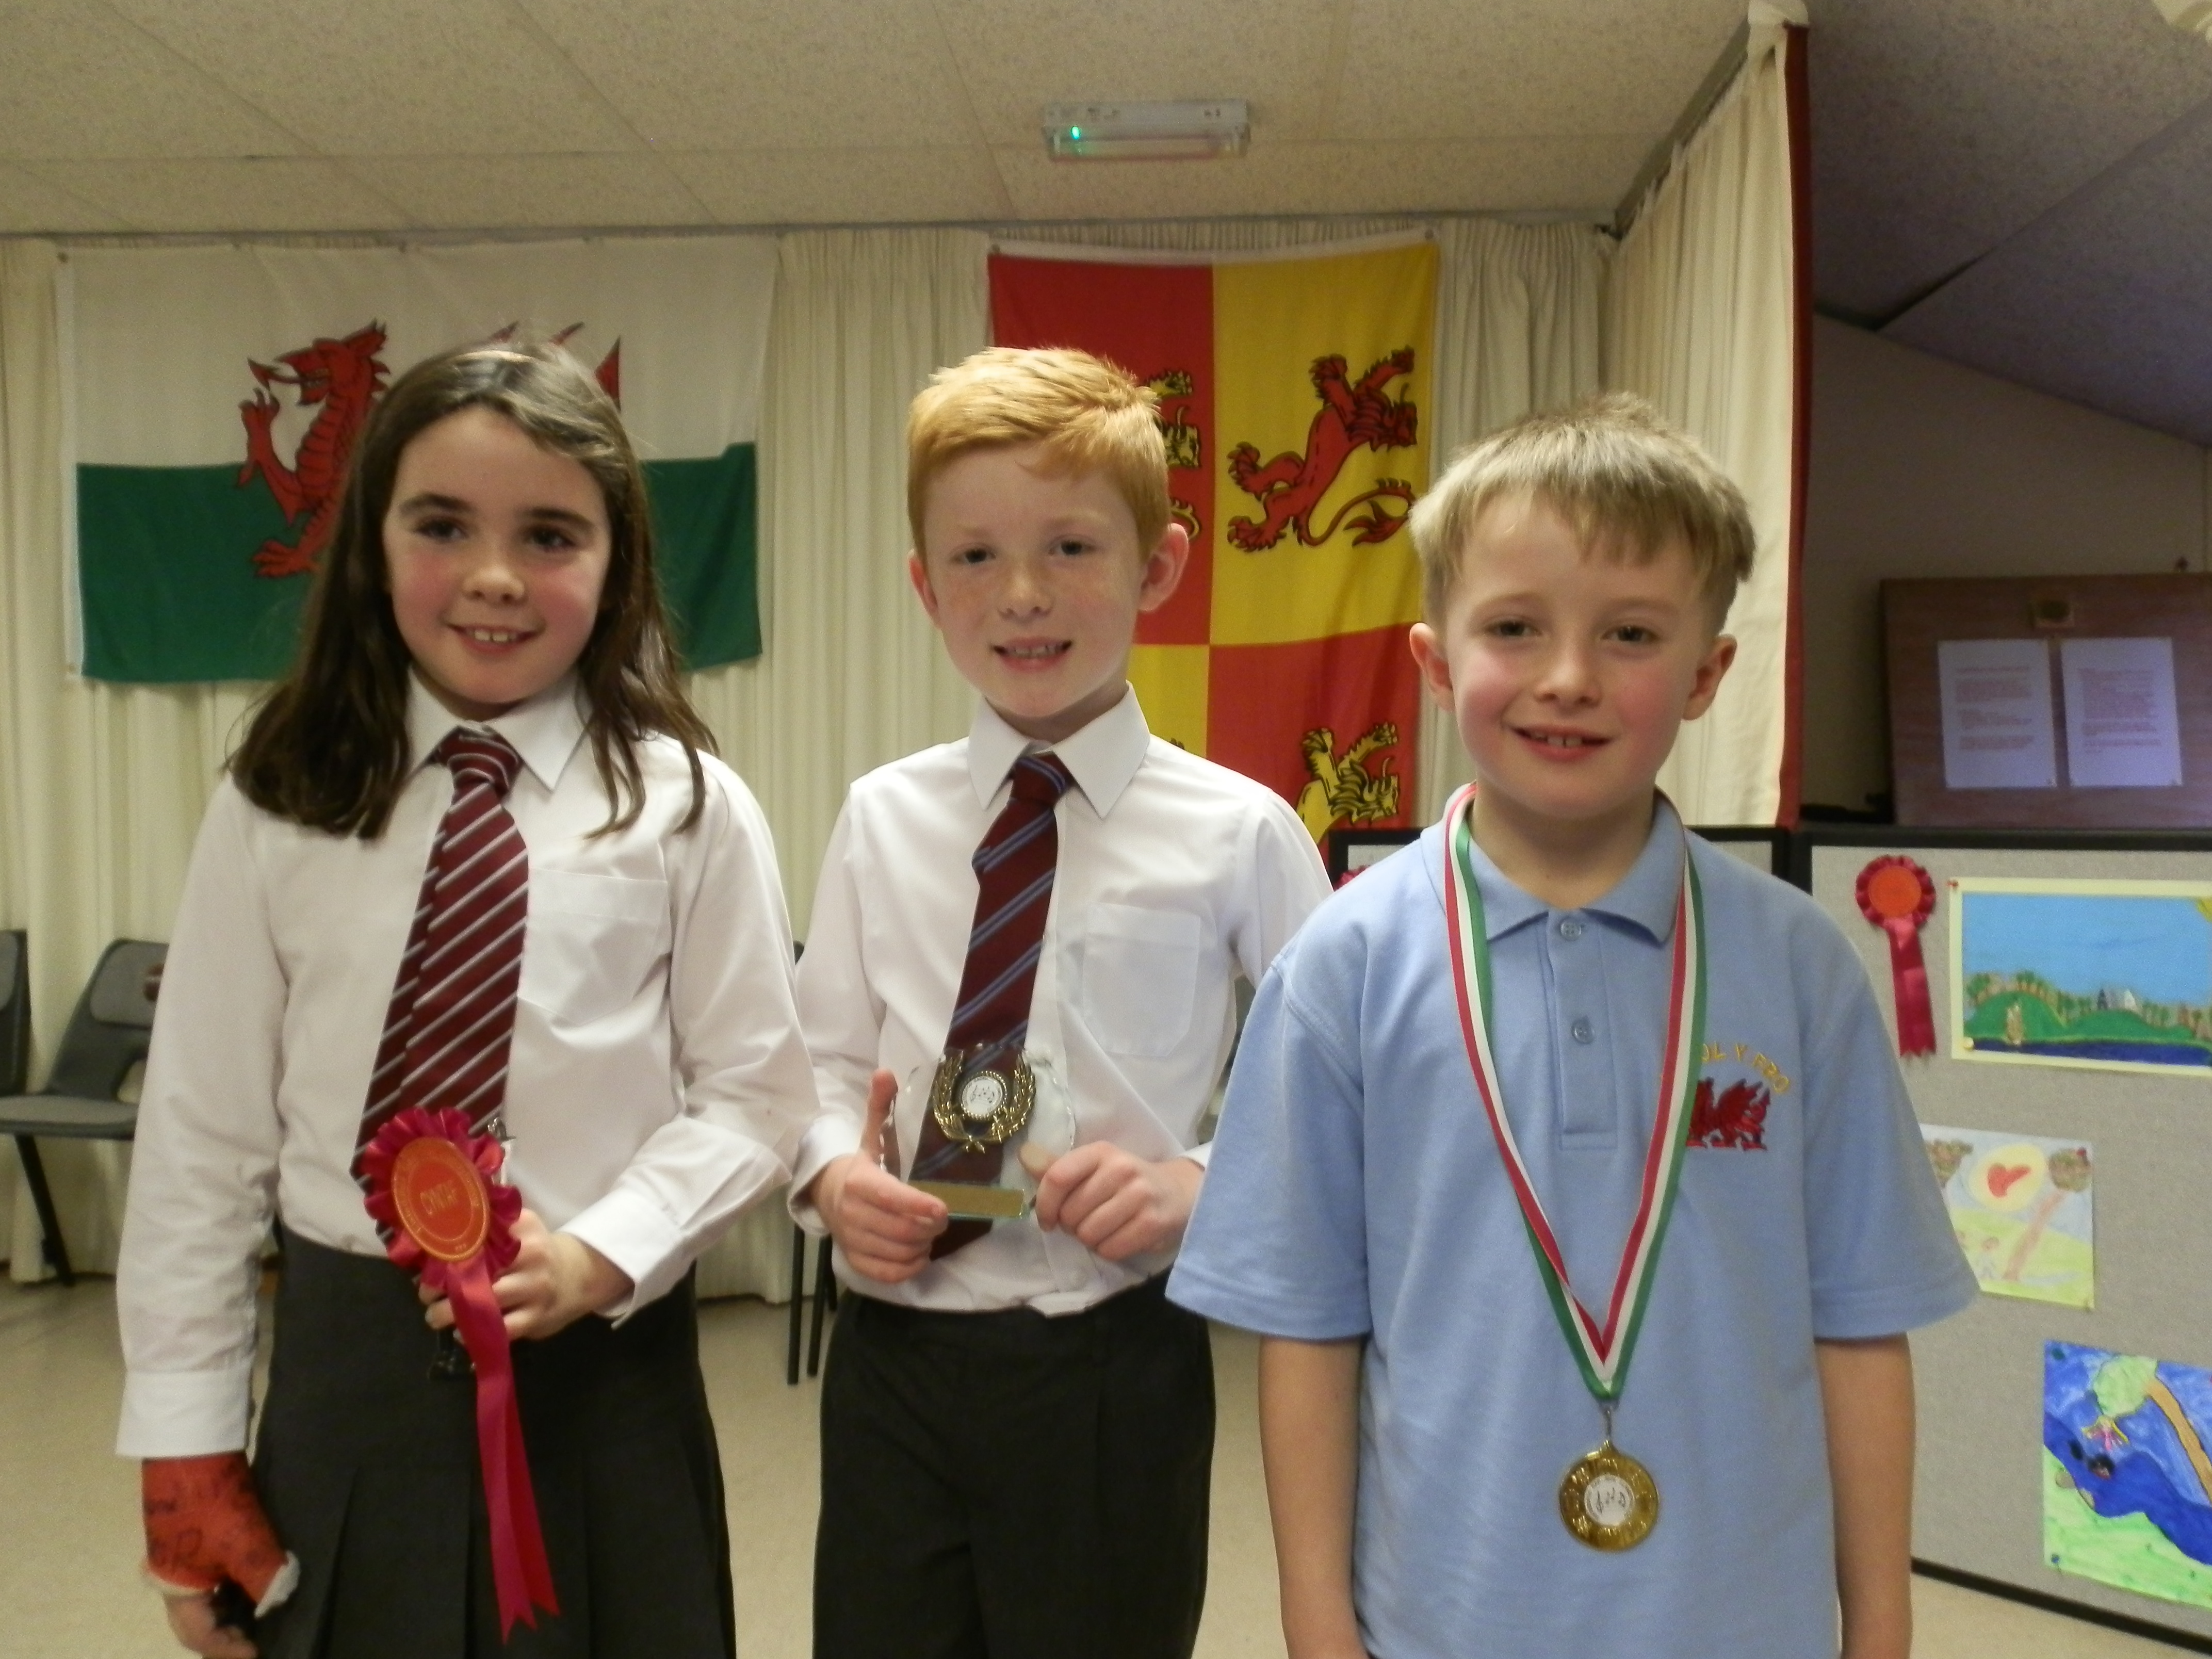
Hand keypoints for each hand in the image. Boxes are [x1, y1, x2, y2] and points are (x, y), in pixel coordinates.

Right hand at [142, 1453, 290, 1656]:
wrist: (194, 1447)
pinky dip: (238, 1584)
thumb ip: (266, 1580)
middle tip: (265, 1639)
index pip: (200, 1637)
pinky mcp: (198, 1536)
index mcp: (176, 1590)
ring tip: (270, 1614)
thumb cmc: (213, 1503)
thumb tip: (281, 1605)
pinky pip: (217, 1573)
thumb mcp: (245, 1544)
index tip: (264, 1652)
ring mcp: (185, 1556)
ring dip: (237, 1608)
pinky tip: (262, 1581)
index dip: (231, 1650)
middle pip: (201, 1622)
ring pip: (210, 1597)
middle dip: (231, 1635)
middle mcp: (175, 1579)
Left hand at [421, 1210, 632, 1340]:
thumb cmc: (534, 1252)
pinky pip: (503, 1329)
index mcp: (523, 1227)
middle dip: (444, 1286)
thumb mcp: (519, 1228)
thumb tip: (432, 1236)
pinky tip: (462, 1333)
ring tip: (434, 1316)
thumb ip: (487, 1226)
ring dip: (453, 1313)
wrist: (578, 1275)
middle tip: (425, 1294)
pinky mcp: (537, 1316)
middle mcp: (532, 1254)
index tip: (427, 1263)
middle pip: (479, 1270)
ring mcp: (536, 1287)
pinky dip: (478, 1334)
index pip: (479, 1235)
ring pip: (487, 1302)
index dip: (447, 1251)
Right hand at [807, 1068, 946, 1282]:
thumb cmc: (861, 1164)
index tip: (943, 1209)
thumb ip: (881, 1106)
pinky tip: (919, 1254)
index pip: (889, 1198)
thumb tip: (885, 1072)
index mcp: (858, 1181)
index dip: (917, 1206)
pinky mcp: (854, 1260)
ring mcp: (852, 1239)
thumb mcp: (870, 1134)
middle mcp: (851, 1213)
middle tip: (943, 1217)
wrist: (826, 1193)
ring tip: (930, 1232)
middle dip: (928, 1226)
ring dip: (921, 1245)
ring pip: (896, 1252)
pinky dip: (908, 1268)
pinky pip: (886, 1273)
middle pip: (899, 1229)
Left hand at [1030, 1144, 1201, 1259]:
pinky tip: (1119, 1237)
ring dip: (1090, 1240)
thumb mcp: (1094, 1168)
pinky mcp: (1152, 1223)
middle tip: (1086, 1221)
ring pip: (1089, 1234)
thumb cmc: (1125, 1182)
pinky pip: (1110, 1249)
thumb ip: (1058, 1168)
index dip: (1045, 1205)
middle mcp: (1121, 1169)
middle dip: (1071, 1226)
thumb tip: (1024, 1156)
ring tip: (1104, 1229)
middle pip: (1071, 1213)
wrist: (1176, 1192)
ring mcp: (1139, 1195)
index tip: (1047, 1221)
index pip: (1057, 1177)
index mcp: (1100, 1152)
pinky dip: (1109, 1250)